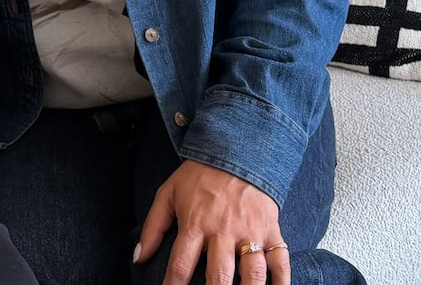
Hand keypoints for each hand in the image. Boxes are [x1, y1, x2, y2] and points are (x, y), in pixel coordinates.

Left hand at [136, 160, 288, 284]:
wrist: (237, 150)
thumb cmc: (199, 175)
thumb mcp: (168, 193)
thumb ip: (152, 227)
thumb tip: (138, 257)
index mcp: (195, 223)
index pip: (181, 265)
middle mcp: (223, 231)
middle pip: (219, 275)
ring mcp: (250, 232)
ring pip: (252, 273)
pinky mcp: (271, 230)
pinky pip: (281, 260)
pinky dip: (282, 281)